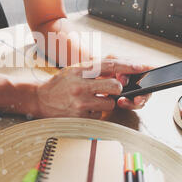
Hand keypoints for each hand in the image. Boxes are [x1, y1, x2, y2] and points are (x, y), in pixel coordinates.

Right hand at [35, 59, 149, 117]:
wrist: (39, 99)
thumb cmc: (60, 84)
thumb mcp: (75, 70)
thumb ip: (94, 69)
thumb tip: (118, 71)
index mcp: (81, 70)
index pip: (110, 65)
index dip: (128, 65)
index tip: (142, 66)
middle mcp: (81, 85)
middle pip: (115, 87)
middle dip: (117, 89)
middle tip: (110, 89)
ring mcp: (80, 102)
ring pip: (109, 103)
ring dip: (106, 102)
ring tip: (92, 99)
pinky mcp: (79, 116)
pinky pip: (99, 115)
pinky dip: (96, 112)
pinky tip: (84, 108)